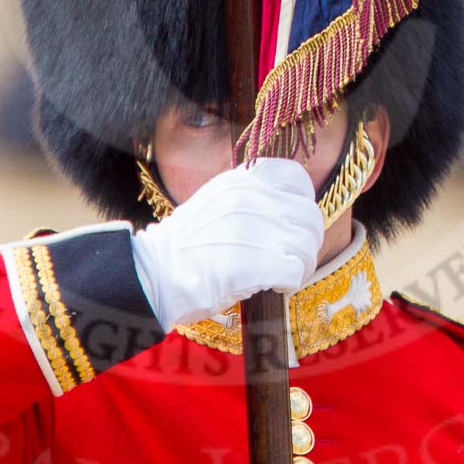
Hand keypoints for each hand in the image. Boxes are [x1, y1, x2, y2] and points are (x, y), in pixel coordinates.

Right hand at [129, 158, 324, 329]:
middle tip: (293, 257)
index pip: (296, 178)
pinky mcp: (256, 264)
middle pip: (309, 216)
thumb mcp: (215, 202)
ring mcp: (254, 230)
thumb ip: (248, 198)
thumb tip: (284, 211)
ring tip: (283, 275)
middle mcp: (251, 199)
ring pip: (306, 245)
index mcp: (240, 181)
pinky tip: (275, 286)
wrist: (154, 274)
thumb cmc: (184, 246)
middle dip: (307, 240)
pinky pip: (296, 271)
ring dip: (302, 264)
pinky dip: (291, 282)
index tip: (293, 222)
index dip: (303, 202)